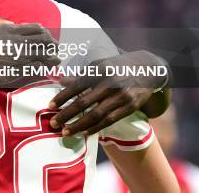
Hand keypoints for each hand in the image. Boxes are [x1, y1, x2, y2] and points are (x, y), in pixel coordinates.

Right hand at [0, 16, 59, 88]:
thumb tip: (11, 24)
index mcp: (10, 31)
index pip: (36, 29)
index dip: (45, 32)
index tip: (47, 36)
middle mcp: (17, 45)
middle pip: (44, 43)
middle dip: (52, 45)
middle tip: (55, 48)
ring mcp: (17, 60)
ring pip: (42, 58)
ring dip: (51, 59)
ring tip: (56, 60)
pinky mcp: (14, 74)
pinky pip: (34, 72)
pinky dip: (42, 70)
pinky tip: (45, 71)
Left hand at [48, 50, 167, 135]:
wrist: (148, 68)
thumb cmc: (117, 66)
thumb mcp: (99, 64)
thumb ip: (81, 74)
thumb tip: (61, 81)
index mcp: (100, 70)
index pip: (77, 85)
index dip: (62, 96)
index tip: (50, 105)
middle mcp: (110, 83)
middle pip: (84, 102)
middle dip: (67, 114)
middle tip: (53, 123)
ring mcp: (122, 96)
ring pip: (96, 114)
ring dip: (79, 125)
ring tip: (65, 132)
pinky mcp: (131, 106)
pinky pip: (110, 120)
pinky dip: (96, 128)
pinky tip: (84, 133)